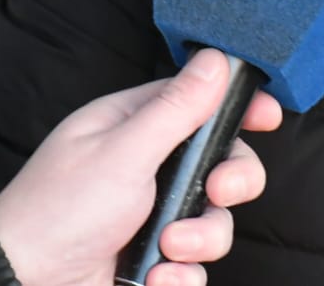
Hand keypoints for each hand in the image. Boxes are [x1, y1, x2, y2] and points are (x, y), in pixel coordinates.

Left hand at [0, 49, 281, 285]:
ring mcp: (152, 215)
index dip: (239, 108)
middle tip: (217, 191)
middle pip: (223, 163)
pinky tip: (155, 278)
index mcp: (136, 126)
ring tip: (165, 249)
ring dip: (201, 239)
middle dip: (230, 181)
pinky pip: (195, 266)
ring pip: (215, 219)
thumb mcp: (123, 152)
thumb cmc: (57, 210)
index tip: (267, 117)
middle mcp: (149, 167)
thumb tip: (218, 58)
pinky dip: (181, 276)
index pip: (201, 102)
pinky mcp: (152, 260)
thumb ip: (177, 109)